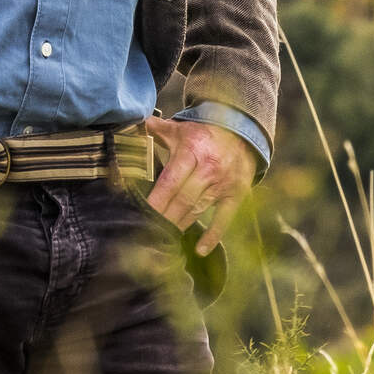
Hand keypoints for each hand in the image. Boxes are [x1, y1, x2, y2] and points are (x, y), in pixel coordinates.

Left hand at [142, 115, 257, 255]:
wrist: (242, 133)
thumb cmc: (203, 134)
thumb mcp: (179, 129)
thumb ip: (155, 128)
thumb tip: (131, 123)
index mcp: (191, 151)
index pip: (170, 181)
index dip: (157, 200)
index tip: (143, 214)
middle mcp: (208, 169)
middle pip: (182, 199)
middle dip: (165, 217)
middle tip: (149, 231)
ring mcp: (223, 184)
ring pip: (198, 210)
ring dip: (180, 225)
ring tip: (164, 238)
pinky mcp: (236, 195)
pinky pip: (224, 219)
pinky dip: (213, 236)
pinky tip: (199, 250)